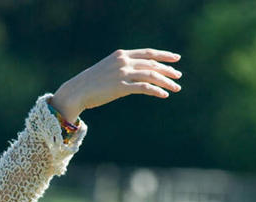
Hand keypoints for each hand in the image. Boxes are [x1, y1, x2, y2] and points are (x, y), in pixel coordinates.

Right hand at [50, 48, 182, 121]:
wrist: (76, 91)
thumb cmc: (90, 83)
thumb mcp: (107, 69)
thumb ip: (122, 68)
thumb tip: (136, 74)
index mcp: (120, 55)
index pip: (148, 53)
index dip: (164, 55)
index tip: (176, 59)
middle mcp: (123, 62)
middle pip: (152, 64)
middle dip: (168, 70)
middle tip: (178, 76)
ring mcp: (122, 74)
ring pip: (151, 75)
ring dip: (166, 81)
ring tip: (175, 87)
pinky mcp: (121, 87)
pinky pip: (144, 87)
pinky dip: (156, 91)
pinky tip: (164, 94)